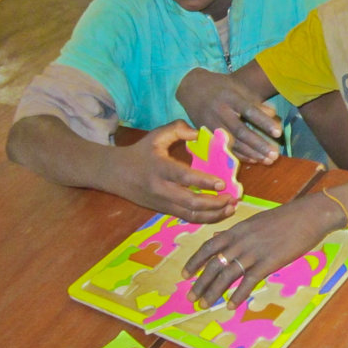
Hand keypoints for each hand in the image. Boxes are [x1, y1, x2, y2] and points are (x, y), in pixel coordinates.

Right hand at [108, 120, 235, 222]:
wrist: (114, 174)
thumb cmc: (139, 152)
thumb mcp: (156, 135)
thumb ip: (178, 129)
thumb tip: (199, 133)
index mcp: (159, 168)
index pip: (183, 177)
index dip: (203, 182)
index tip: (222, 183)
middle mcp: (161, 188)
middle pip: (190, 202)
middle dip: (214, 203)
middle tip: (233, 198)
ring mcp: (162, 203)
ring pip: (190, 215)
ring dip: (213, 215)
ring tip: (231, 208)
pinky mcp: (163, 210)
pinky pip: (186, 217)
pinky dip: (204, 218)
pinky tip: (219, 213)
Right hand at [177, 67, 281, 163]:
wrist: (192, 88)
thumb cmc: (223, 88)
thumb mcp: (240, 89)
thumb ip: (256, 102)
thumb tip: (273, 115)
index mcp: (230, 97)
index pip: (249, 110)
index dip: (264, 122)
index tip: (278, 133)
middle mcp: (219, 111)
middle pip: (240, 131)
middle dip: (259, 144)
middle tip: (275, 155)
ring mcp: (210, 124)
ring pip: (232, 143)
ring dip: (251, 153)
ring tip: (267, 160)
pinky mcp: (205, 134)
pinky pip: (223, 148)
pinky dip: (238, 155)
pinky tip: (253, 160)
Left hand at [182, 193, 335, 307]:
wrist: (308, 216)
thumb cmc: (285, 218)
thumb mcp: (255, 221)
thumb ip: (236, 232)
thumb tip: (218, 237)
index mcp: (237, 230)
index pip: (208, 246)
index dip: (194, 261)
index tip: (184, 275)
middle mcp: (241, 241)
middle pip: (213, 264)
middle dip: (200, 283)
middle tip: (191, 297)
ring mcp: (254, 252)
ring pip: (227, 275)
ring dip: (213, 292)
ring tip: (205, 304)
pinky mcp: (269, 262)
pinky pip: (248, 281)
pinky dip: (238, 295)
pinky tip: (230, 305)